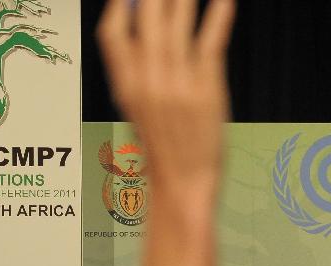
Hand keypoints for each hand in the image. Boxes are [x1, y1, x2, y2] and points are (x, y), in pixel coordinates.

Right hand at [97, 0, 235, 211]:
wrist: (183, 183)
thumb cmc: (164, 147)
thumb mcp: (136, 110)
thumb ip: (133, 71)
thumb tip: (136, 33)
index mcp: (126, 85)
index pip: (111, 33)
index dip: (119, 6)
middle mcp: (148, 80)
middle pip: (146, 18)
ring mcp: (178, 83)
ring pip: (178, 24)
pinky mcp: (207, 89)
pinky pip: (211, 42)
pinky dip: (218, 16)